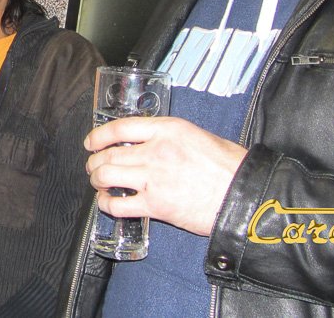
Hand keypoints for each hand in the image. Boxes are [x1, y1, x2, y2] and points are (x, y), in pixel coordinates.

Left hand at [84, 116, 246, 235]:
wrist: (242, 195)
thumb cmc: (229, 166)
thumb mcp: (198, 136)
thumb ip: (171, 137)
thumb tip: (151, 142)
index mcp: (168, 129)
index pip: (121, 127)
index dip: (99, 135)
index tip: (91, 142)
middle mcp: (155, 151)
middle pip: (109, 154)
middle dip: (95, 161)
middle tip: (94, 166)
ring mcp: (153, 178)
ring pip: (107, 176)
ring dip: (97, 180)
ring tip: (99, 183)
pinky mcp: (155, 205)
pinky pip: (118, 204)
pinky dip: (106, 204)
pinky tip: (108, 203)